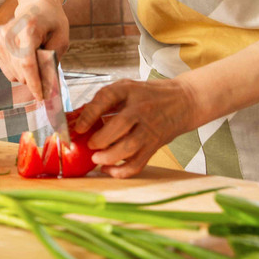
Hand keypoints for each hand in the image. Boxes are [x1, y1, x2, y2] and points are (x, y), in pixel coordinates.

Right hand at [0, 0, 68, 99]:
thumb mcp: (62, 38)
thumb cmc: (52, 22)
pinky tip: (25, 57)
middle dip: (36, 79)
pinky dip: (19, 71)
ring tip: (35, 57)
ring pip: (14, 75)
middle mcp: (8, 34)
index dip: (34, 82)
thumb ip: (53, 60)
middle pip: (20, 72)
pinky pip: (8, 72)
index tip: (41, 97)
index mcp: (28, 28)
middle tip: (47, 70)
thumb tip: (45, 83)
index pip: (27, 62)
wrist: (35, 5)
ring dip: (27, 75)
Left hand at [73, 77, 196, 177]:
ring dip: (110, 156)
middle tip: (89, 145)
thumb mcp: (126, 88)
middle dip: (100, 139)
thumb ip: (103, 101)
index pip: (106, 98)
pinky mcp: (154, 145)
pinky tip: (108, 169)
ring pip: (129, 147)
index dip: (89, 113)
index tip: (79, 127)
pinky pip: (138, 163)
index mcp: (129, 90)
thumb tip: (75, 118)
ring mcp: (149, 129)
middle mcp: (141, 109)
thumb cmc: (148, 95)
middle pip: (120, 126)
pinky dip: (121, 171)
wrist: (183, 102)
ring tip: (96, 159)